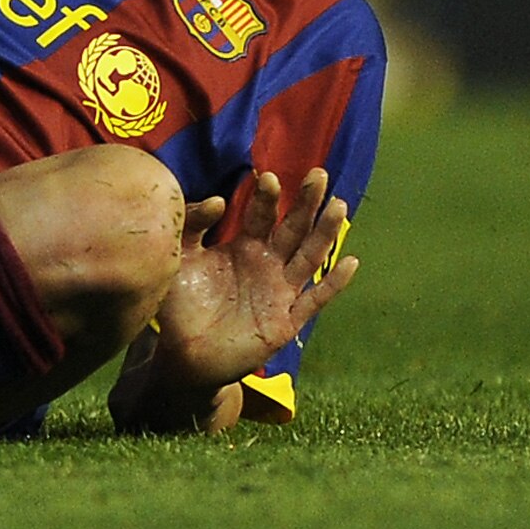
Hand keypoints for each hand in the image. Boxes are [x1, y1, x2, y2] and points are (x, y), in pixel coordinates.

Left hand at [109, 168, 356, 434]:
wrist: (182, 354)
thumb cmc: (179, 302)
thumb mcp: (181, 255)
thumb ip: (192, 224)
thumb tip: (218, 199)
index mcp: (243, 246)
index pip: (260, 215)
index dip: (265, 197)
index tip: (266, 177)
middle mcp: (266, 264)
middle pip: (292, 228)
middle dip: (305, 202)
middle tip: (318, 173)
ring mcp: (279, 292)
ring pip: (308, 257)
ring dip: (324, 233)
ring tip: (338, 205)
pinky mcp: (285, 322)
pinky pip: (314, 300)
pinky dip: (333, 283)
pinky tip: (349, 262)